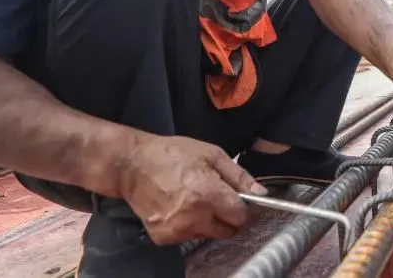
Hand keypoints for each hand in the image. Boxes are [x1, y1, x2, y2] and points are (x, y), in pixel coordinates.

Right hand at [116, 134, 267, 244]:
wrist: (131, 166)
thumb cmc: (172, 154)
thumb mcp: (211, 154)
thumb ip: (238, 176)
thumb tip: (260, 193)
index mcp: (208, 194)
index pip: (240, 216)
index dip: (242, 207)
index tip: (237, 200)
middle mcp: (193, 217)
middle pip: (226, 230)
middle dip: (226, 216)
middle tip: (214, 198)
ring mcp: (177, 230)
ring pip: (207, 234)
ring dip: (207, 221)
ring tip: (192, 199)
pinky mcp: (163, 237)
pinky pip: (187, 237)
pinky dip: (188, 225)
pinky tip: (178, 207)